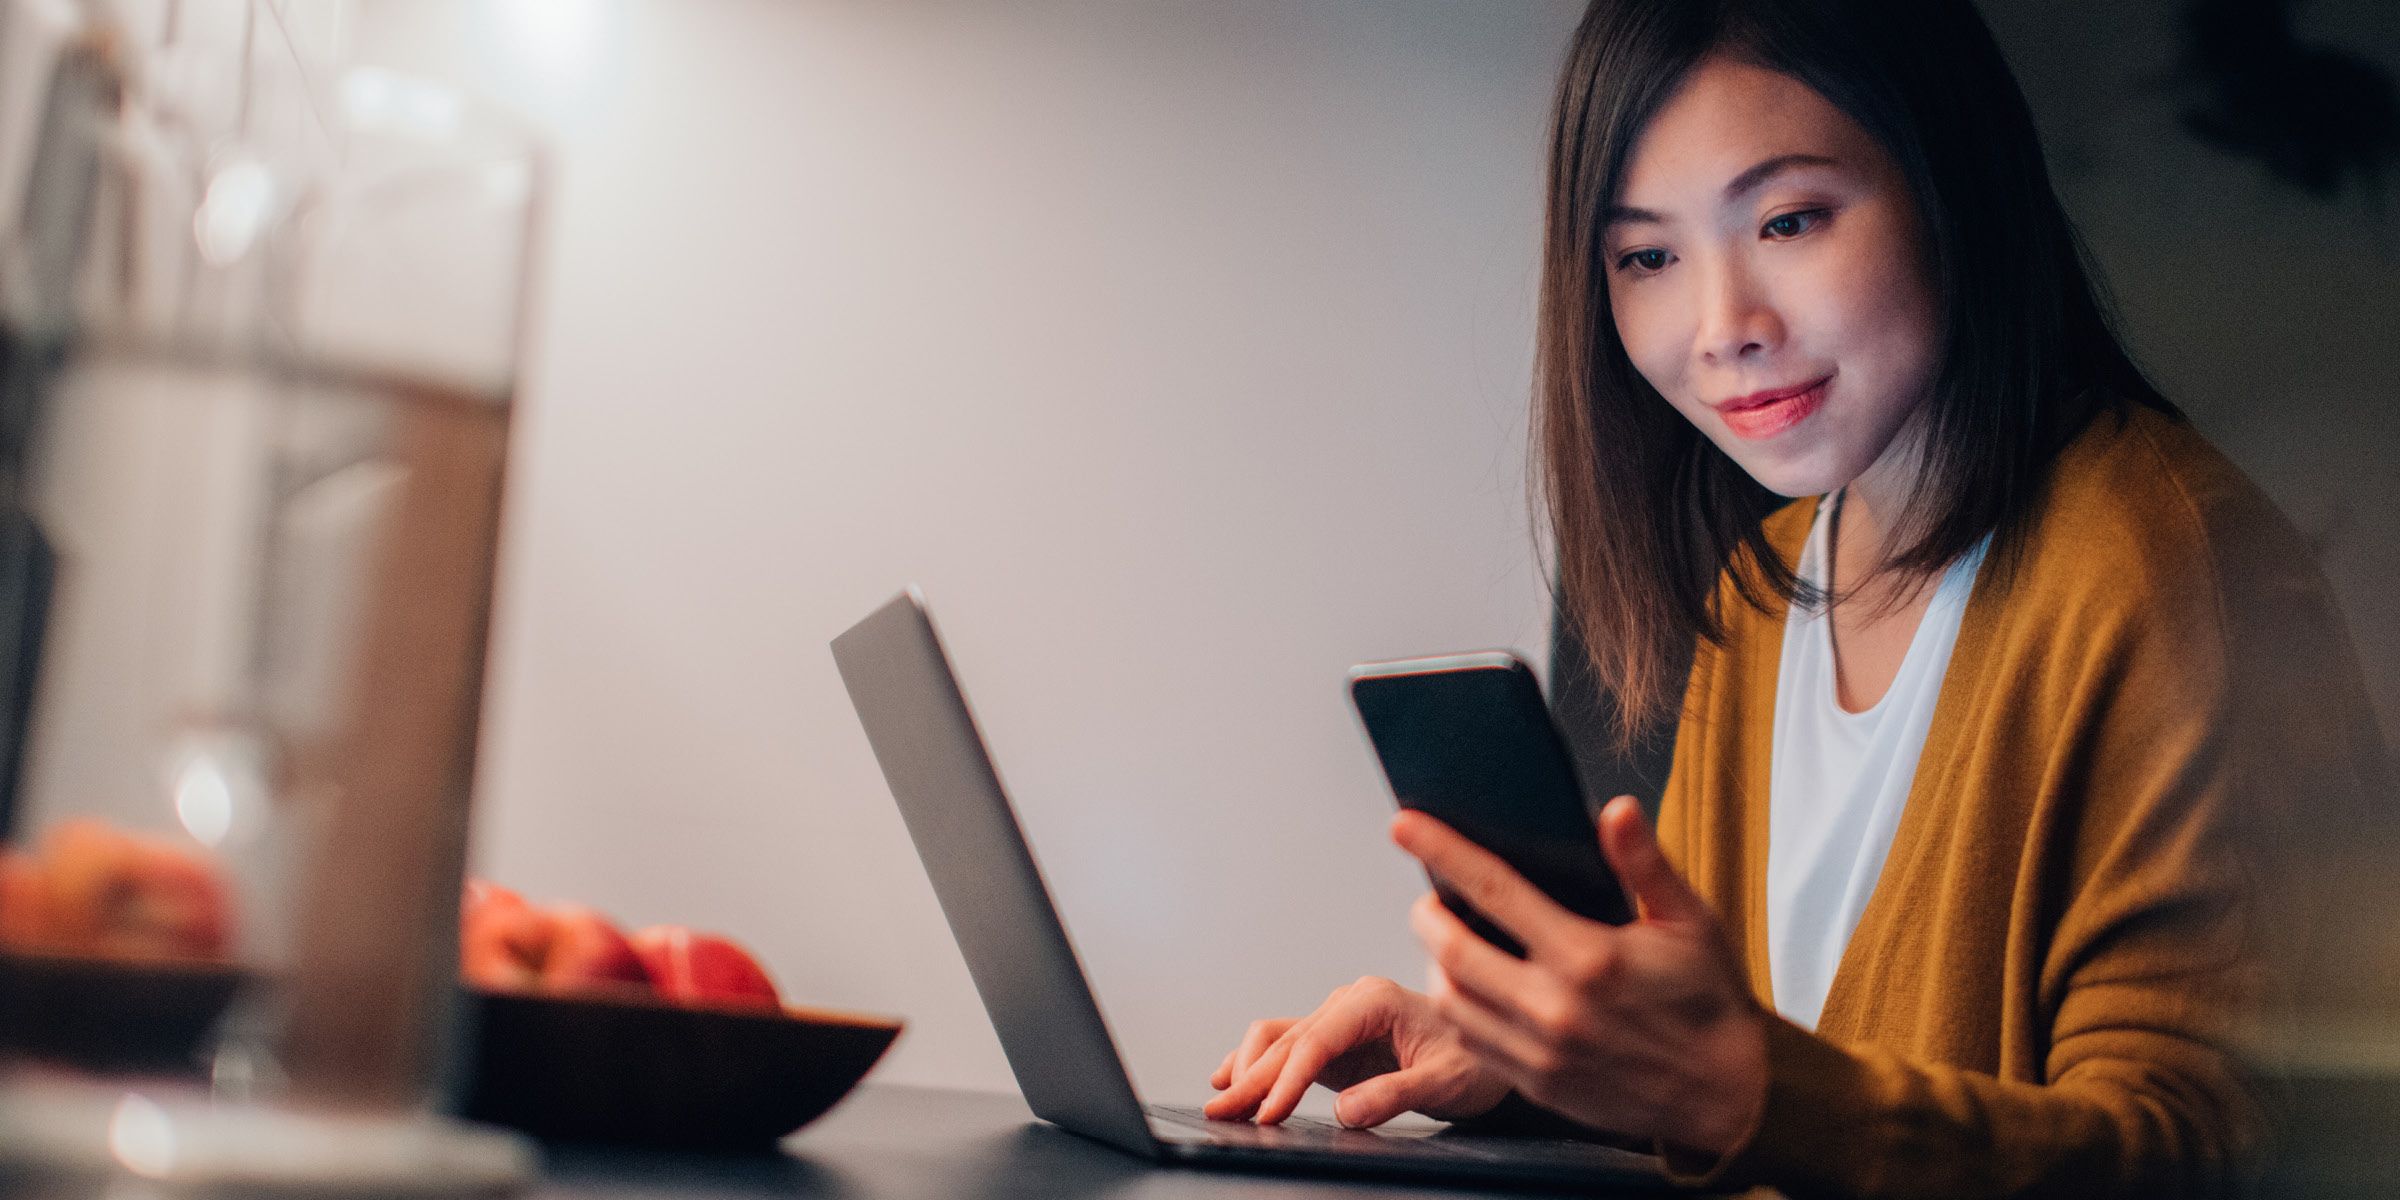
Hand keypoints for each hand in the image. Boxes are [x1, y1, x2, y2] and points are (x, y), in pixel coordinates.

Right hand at [1202, 975, 1511, 1127]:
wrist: (1488, 1054)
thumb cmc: (1475, 1062)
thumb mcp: (1446, 1081)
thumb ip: (1396, 1094)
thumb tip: (1346, 1110)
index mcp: (1375, 1000)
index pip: (1317, 1040)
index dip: (1287, 1080)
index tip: (1268, 1114)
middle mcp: (1350, 1003)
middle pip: (1286, 1040)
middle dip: (1251, 1079)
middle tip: (1221, 1115)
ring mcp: (1338, 1021)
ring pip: (1276, 1040)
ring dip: (1247, 1072)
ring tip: (1222, 1105)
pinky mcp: (1334, 1042)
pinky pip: (1285, 1048)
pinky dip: (1257, 1065)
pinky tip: (1228, 1079)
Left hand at [1395, 796, 1767, 1157]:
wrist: (1724, 1094)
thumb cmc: (1708, 1000)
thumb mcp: (1690, 921)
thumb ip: (1645, 864)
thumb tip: (1616, 809)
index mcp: (1589, 956)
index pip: (1494, 890)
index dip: (1442, 852)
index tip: (1404, 826)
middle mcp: (1555, 1006)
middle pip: (1452, 951)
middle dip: (1427, 915)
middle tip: (1430, 898)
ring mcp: (1541, 1051)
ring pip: (1451, 1001)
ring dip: (1436, 965)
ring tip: (1448, 942)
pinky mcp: (1536, 1083)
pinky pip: (1471, 1043)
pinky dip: (1457, 1010)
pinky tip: (1469, 990)